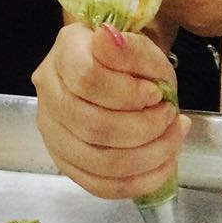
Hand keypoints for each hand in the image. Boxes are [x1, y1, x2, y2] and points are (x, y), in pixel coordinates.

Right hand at [32, 22, 189, 198]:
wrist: (126, 78)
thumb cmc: (134, 61)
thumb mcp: (145, 49)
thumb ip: (131, 47)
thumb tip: (106, 38)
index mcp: (66, 52)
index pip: (86, 78)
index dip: (128, 93)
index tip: (156, 93)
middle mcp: (49, 91)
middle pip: (92, 125)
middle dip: (144, 127)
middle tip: (171, 117)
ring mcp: (52, 130)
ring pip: (96, 159)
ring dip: (147, 156)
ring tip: (173, 139)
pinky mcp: (64, 161)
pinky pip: (98, 185)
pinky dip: (139, 181)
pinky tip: (162, 164)